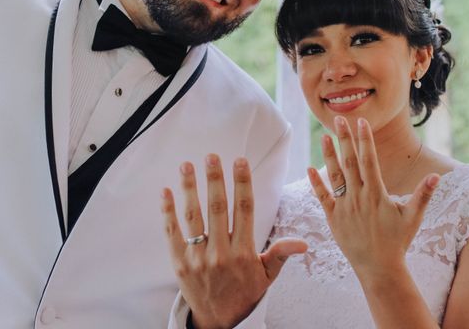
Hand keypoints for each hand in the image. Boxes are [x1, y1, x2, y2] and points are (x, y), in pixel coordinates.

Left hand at [161, 154, 306, 328]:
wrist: (219, 321)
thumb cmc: (245, 293)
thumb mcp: (267, 276)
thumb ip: (281, 254)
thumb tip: (303, 243)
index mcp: (244, 252)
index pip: (245, 210)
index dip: (242, 183)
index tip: (240, 161)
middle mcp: (221, 253)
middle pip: (217, 208)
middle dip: (215, 180)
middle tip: (212, 156)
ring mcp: (198, 258)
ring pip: (194, 217)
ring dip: (190, 188)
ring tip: (187, 165)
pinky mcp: (180, 263)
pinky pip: (173, 233)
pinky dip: (168, 211)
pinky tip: (166, 191)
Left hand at [308, 117, 438, 277]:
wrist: (379, 268)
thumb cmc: (398, 241)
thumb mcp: (413, 217)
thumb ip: (423, 195)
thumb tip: (437, 176)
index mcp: (377, 193)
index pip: (369, 159)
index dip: (365, 139)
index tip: (361, 122)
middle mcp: (359, 196)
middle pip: (350, 161)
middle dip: (344, 138)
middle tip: (339, 119)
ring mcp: (344, 206)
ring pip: (334, 175)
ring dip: (328, 155)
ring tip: (324, 136)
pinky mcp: (333, 218)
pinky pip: (323, 197)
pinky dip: (315, 183)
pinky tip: (309, 168)